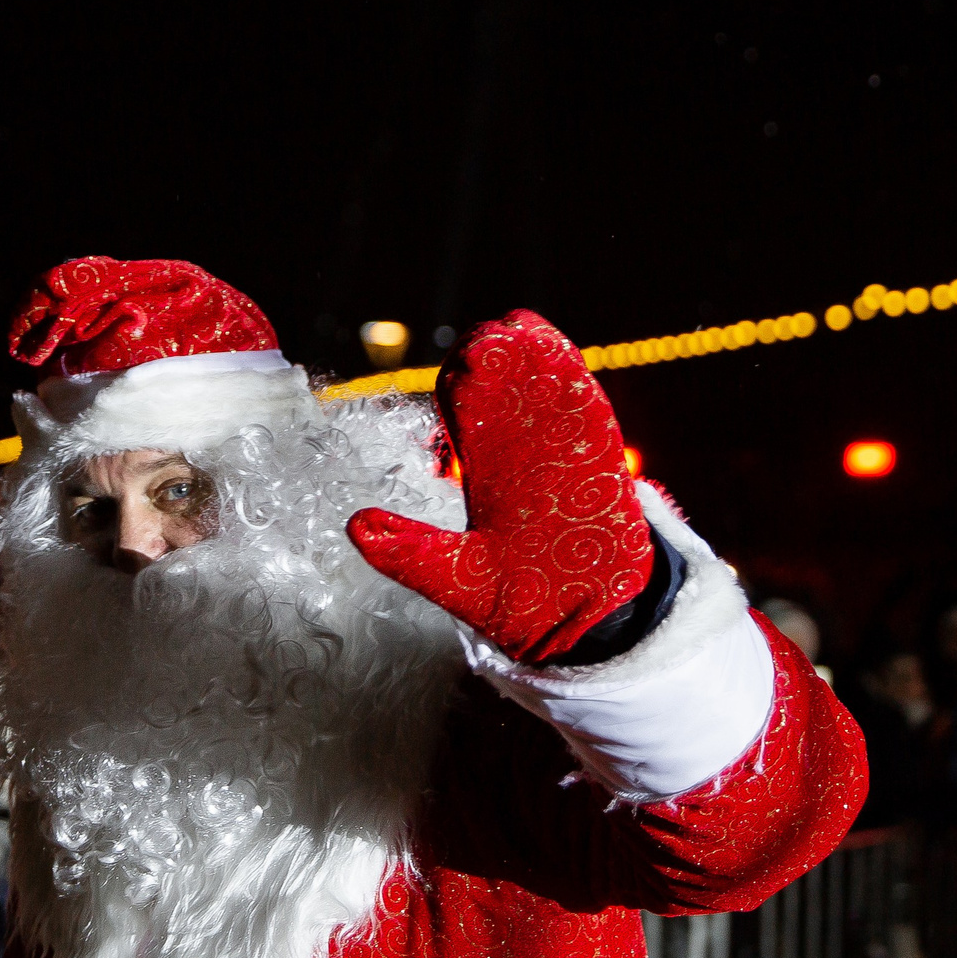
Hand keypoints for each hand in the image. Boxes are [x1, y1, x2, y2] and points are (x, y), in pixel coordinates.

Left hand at [347, 309, 655, 663]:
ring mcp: (565, 457)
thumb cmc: (520, 602)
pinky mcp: (602, 466)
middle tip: (488, 338)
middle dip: (498, 364)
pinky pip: (589, 420)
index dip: (464, 387)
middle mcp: (524, 458)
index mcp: (487, 474)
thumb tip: (354, 526)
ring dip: (536, 363)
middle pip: (508, 395)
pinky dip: (575, 388)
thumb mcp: (454, 576)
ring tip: (520, 332)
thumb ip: (408, 552)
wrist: (584, 626)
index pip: (470, 416)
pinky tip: (563, 359)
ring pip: (548, 397)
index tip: (459, 367)